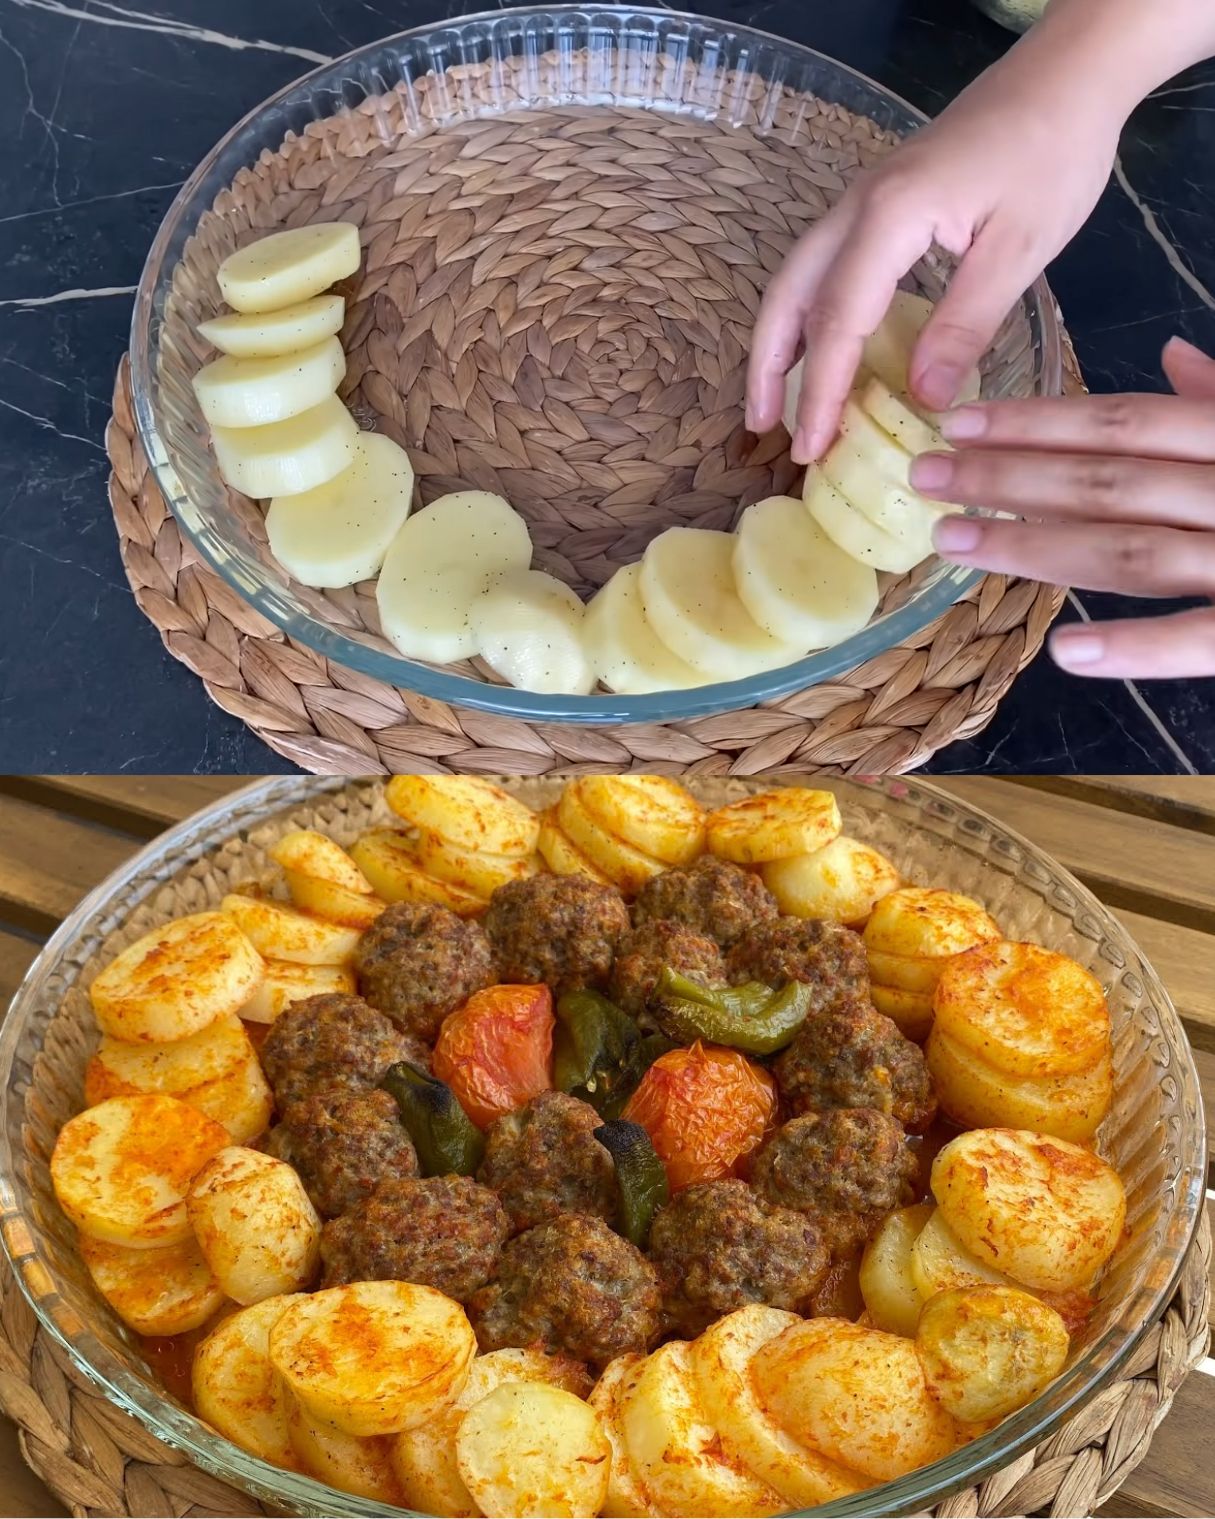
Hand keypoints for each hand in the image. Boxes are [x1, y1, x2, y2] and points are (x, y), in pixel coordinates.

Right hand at [746, 68, 1119, 462]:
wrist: (1065, 76)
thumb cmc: (1052, 153)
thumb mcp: (1020, 247)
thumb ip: (966, 325)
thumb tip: (923, 398)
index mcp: (888, 219)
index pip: (836, 323)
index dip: (819, 392)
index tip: (809, 448)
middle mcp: (857, 209)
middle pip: (789, 296)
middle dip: (768, 367)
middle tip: (763, 429)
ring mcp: (862, 202)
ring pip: (796, 279)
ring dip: (777, 341)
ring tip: (774, 400)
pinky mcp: (879, 203)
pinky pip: (823, 267)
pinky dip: (806, 315)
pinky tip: (818, 347)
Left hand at [918, 338, 1214, 679]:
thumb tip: (1168, 352)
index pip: (1124, 422)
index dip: (1037, 421)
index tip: (958, 420)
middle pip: (1107, 480)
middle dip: (1008, 476)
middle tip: (923, 476)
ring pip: (1132, 551)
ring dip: (1036, 548)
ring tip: (955, 543)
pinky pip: (1202, 640)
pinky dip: (1137, 646)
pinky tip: (1062, 653)